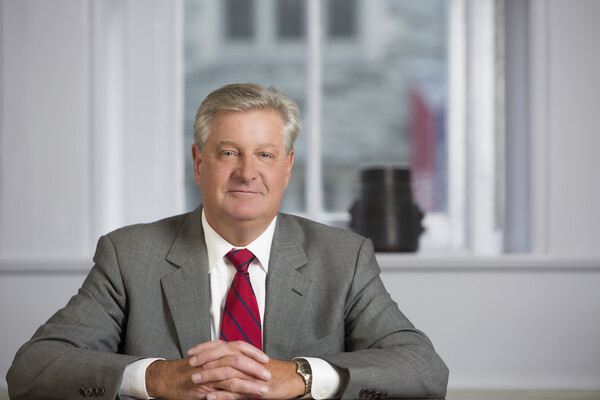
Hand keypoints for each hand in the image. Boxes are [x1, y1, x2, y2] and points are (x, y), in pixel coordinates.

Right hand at [146, 340, 270, 399]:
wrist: (166, 378)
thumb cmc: (188, 370)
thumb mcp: (207, 360)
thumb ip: (222, 359)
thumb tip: (241, 363)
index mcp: (216, 351)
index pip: (239, 346)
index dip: (253, 352)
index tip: (266, 359)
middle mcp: (212, 359)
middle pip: (238, 358)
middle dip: (255, 367)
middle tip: (268, 375)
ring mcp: (207, 373)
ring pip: (232, 375)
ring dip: (249, 383)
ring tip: (262, 390)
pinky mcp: (203, 387)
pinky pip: (220, 390)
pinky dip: (233, 394)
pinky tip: (244, 398)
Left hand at [188, 341, 304, 399]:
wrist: (290, 378)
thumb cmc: (271, 371)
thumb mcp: (252, 362)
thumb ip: (237, 359)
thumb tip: (221, 357)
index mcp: (244, 352)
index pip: (222, 345)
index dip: (205, 347)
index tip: (192, 351)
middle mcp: (246, 360)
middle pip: (222, 355)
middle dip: (204, 359)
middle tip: (190, 363)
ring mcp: (250, 374)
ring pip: (226, 372)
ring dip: (209, 376)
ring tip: (195, 380)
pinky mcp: (255, 387)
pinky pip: (235, 392)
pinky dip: (222, 395)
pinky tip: (210, 398)